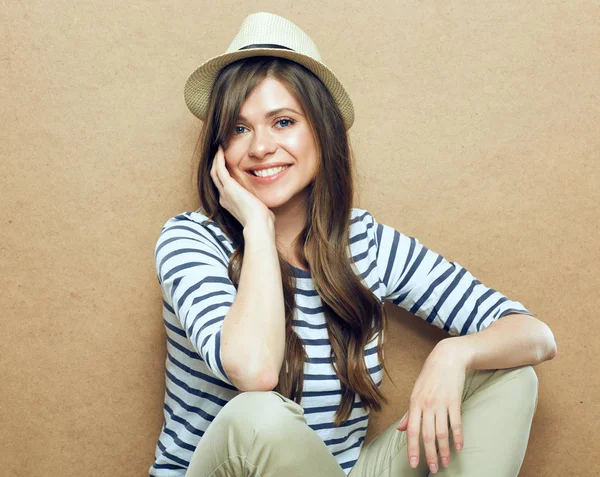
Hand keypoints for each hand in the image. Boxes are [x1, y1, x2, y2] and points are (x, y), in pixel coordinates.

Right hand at [210, 145, 274, 228]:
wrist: (258, 224)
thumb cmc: (262, 220)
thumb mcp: (258, 210)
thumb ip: (258, 204)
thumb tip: (266, 206)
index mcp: (229, 203)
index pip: (222, 185)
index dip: (222, 174)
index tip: (226, 164)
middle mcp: (224, 197)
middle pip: (215, 177)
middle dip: (216, 164)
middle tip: (219, 153)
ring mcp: (225, 192)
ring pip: (215, 172)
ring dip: (216, 159)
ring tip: (219, 149)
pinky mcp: (229, 187)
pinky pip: (220, 169)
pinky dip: (219, 159)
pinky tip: (221, 150)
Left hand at [396, 341, 467, 473]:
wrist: (447, 358)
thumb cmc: (429, 376)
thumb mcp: (415, 392)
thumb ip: (409, 413)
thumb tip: (401, 429)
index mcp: (414, 403)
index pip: (411, 430)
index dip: (411, 448)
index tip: (413, 463)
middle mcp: (426, 404)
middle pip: (427, 435)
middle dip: (429, 454)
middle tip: (433, 468)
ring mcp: (441, 403)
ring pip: (441, 432)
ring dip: (444, 450)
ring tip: (445, 462)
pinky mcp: (454, 401)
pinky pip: (456, 423)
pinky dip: (458, 436)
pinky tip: (459, 447)